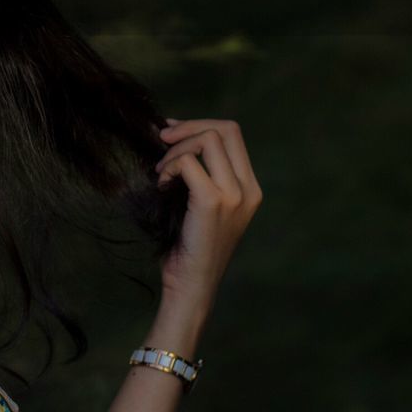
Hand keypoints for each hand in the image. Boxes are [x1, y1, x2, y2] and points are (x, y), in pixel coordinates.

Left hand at [153, 118, 261, 310]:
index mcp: (250, 188)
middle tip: (161, 139)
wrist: (191, 287)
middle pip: (225, 129)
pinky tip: (161, 185)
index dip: (199, 125)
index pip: (232, 134)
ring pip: (208, 139)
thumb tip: (169, 133)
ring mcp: (235, 196)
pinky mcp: (213, 203)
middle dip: (188, 126)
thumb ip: (199, 173)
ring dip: (176, 149)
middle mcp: (248, 190)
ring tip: (161, 173)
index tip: (171, 133)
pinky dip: (170, 166)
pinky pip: (189, 163)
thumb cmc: (189, 246)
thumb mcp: (201, 204)